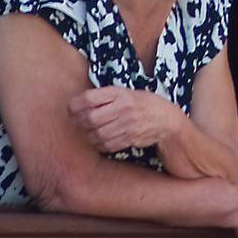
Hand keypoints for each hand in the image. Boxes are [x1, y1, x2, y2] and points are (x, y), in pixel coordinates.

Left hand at [68, 86, 184, 152]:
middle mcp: (123, 108)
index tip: (71, 109)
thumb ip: (106, 96)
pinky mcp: (129, 138)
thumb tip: (79, 103)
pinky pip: (106, 144)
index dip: (75, 105)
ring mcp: (127, 125)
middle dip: (79, 122)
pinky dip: (98, 144)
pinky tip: (97, 140)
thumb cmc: (143, 104)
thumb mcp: (126, 92)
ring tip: (85, 132)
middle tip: (75, 123)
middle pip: (91, 118)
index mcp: (120, 93)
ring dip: (87, 135)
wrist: (166, 120)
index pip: (89, 98)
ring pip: (97, 133)